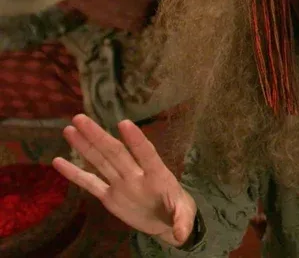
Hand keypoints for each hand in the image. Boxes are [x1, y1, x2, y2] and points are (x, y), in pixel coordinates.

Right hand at [52, 114, 196, 246]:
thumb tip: (181, 235)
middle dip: (99, 136)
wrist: (167, 219)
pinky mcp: (109, 196)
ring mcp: (121, 183)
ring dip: (86, 145)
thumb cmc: (179, 210)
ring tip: (70, 128)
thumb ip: (182, 223)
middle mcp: (135, 174)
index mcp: (157, 175)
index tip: (124, 123)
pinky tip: (59, 161)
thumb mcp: (185, 216)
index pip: (146, 154)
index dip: (136, 140)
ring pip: (101, 161)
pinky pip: (90, 183)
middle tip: (81, 118)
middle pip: (115, 152)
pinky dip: (75, 174)